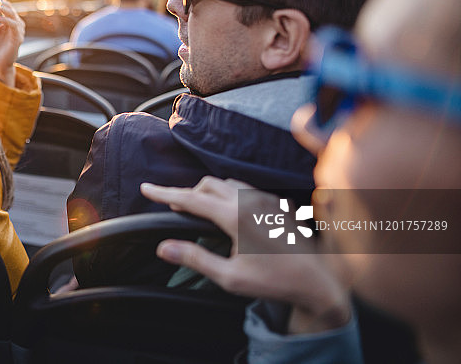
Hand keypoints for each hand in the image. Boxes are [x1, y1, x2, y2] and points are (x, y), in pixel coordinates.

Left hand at [0, 0, 24, 86]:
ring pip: (13, 15)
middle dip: (1, 3)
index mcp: (11, 22)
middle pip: (10, 9)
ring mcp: (19, 31)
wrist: (0, 62)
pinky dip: (6, 20)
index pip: (7, 7)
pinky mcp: (18, 38)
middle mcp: (17, 24)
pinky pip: (14, 26)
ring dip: (4, 9)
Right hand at [141, 177, 351, 333]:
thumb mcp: (229, 277)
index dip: (164, 193)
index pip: (190, 198)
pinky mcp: (275, 203)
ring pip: (225, 183)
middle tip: (171, 206)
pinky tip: (225, 210)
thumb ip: (195, 259)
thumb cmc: (274, 281)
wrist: (318, 279)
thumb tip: (164, 248)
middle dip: (186, 193)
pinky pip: (243, 188)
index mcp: (235, 215)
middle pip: (206, 185)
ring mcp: (264, 199)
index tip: (146, 188)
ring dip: (206, 191)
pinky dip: (226, 193)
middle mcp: (249, 200)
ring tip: (195, 207)